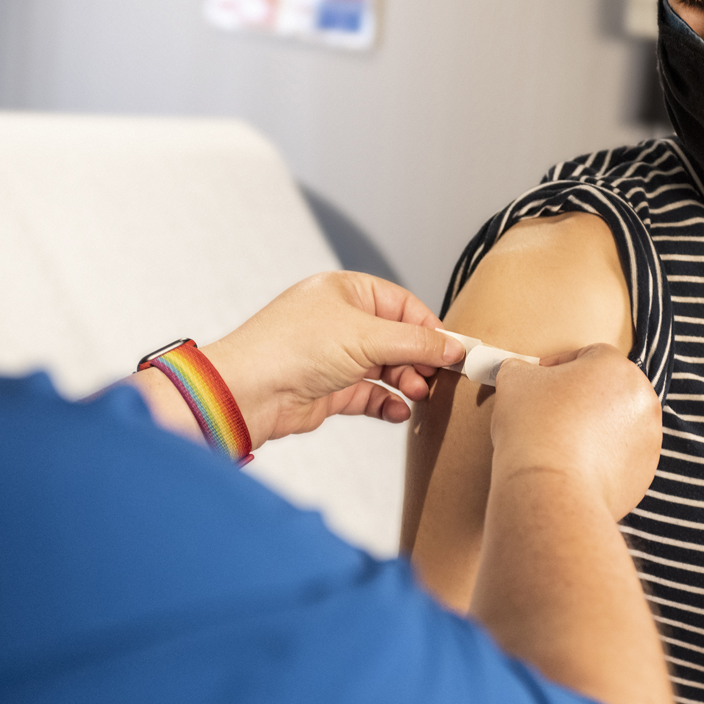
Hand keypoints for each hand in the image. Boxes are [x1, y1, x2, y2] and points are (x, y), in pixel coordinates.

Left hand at [200, 272, 465, 444]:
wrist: (248, 391)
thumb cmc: (290, 348)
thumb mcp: (366, 336)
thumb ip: (416, 343)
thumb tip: (453, 347)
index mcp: (346, 291)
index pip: (403, 306)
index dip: (430, 329)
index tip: (455, 351)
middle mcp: (340, 321)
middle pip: (397, 339)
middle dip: (419, 359)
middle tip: (438, 377)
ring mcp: (334, 356)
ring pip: (385, 368)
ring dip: (406, 382)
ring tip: (418, 394)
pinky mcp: (329, 389)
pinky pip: (369, 394)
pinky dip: (387, 403)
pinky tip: (400, 411)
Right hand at [489, 344, 662, 519]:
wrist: (550, 489)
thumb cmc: (534, 428)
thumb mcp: (514, 381)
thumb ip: (521, 369)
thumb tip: (520, 373)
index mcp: (617, 367)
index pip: (588, 355)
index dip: (559, 367)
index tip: (539, 383)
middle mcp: (642, 399)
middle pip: (607, 390)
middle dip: (581, 398)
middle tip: (550, 412)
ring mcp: (648, 438)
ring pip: (616, 424)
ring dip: (593, 428)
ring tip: (560, 442)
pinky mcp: (644, 473)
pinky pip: (620, 457)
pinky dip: (601, 458)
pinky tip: (573, 465)